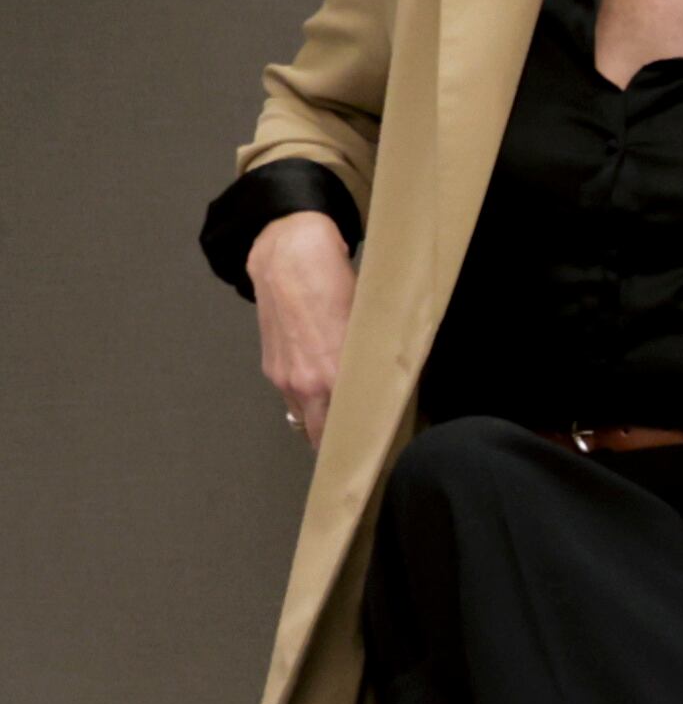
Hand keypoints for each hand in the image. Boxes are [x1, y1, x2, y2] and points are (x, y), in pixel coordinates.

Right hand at [250, 207, 354, 447]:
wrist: (287, 253)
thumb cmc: (335, 283)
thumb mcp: (368, 324)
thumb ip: (374, 362)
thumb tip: (391, 385)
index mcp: (332, 377)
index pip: (345, 430)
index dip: (359, 444)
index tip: (374, 450)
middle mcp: (304, 384)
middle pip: (320, 434)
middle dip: (336, 443)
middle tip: (358, 447)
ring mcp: (283, 376)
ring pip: (304, 417)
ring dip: (321, 422)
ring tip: (342, 425)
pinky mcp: (271, 366)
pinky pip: (291, 397)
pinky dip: (307, 402)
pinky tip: (322, 394)